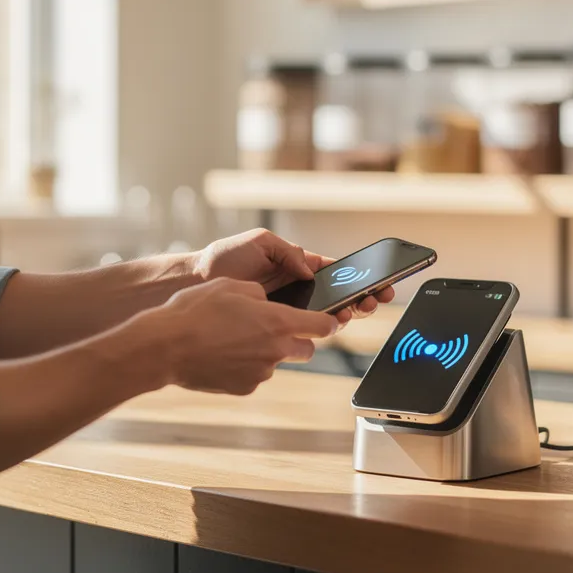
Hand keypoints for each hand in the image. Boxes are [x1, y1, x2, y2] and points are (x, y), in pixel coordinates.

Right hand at [148, 278, 338, 394]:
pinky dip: (245, 366)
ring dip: (266, 352)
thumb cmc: (196, 311)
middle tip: (274, 329)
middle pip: (306, 349)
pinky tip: (222, 354)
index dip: (330, 322)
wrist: (165, 347)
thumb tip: (268, 302)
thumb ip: (260, 293)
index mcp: (278, 321)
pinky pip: (254, 375)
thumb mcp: (232, 286)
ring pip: (276, 362)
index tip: (331, 320)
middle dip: (298, 339)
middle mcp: (276, 350)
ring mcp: (261, 373)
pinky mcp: (245, 388)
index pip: (323, 326)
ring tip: (234, 339)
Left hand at [191, 229, 395, 325]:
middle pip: (336, 296)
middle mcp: (296, 288)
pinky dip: (316, 329)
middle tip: (372, 301)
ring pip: (322, 315)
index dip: (358, 278)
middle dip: (359, 299)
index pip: (334, 272)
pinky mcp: (273, 326)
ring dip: (343, 314)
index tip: (377, 283)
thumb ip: (288, 252)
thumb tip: (309, 269)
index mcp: (297, 265)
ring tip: (354, 312)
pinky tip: (328, 326)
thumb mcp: (259, 242)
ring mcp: (286, 308)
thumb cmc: (225, 258)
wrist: (195, 283)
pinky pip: (299, 329)